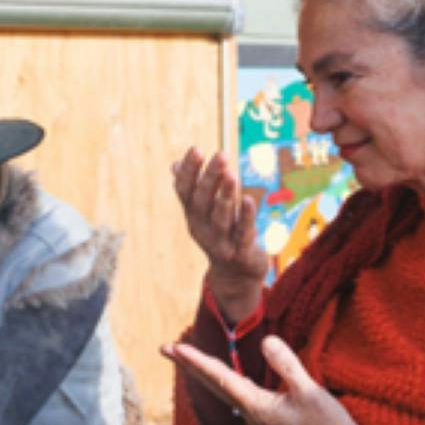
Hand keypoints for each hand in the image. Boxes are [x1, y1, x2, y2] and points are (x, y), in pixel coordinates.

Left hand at [161, 335, 389, 424]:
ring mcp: (260, 417)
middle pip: (213, 384)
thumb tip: (266, 340)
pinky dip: (223, 378)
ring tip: (185, 355)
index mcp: (257, 408)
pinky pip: (237, 393)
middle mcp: (252, 414)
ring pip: (223, 389)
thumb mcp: (310, 392)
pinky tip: (221, 374)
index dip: (197, 361)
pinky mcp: (270, 418)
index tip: (175, 348)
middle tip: (164, 347)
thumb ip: (286, 365)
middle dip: (189, 365)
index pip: (220, 378)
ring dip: (204, 371)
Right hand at [170, 147, 269, 317]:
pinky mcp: (240, 251)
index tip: (196, 149)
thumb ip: (192, 189)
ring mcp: (220, 242)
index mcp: (192, 216)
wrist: (235, 276)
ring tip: (230, 174)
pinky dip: (246, 217)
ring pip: (221, 217)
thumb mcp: (203, 213)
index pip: (186, 191)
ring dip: (225, 195)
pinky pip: (243, 232)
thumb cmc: (220, 236)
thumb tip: (175, 165)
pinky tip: (250, 200)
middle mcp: (202, 228)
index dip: (189, 171)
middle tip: (220, 155)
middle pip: (203, 202)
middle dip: (209, 178)